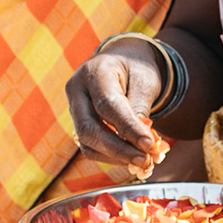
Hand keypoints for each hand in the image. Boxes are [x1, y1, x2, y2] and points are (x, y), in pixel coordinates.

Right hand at [63, 37, 161, 169]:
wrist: (124, 62)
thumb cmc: (136, 69)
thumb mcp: (144, 82)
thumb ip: (140, 110)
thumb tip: (143, 145)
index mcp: (94, 71)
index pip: (107, 105)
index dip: (128, 128)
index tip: (149, 144)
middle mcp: (77, 90)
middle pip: (89, 128)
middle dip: (118, 150)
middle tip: (144, 160)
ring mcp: (73, 108)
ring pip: (87, 142)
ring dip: (116, 157)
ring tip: (143, 161)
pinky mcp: (78, 123)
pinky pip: (91, 147)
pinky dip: (112, 156)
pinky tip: (131, 157)